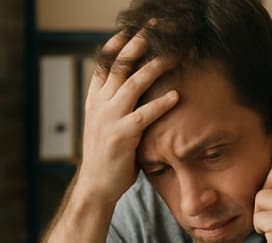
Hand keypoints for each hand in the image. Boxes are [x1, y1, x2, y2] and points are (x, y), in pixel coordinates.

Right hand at [75, 29, 177, 206]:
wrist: (96, 186)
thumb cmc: (109, 156)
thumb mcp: (108, 124)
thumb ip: (119, 106)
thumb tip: (139, 92)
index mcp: (95, 99)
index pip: (104, 62)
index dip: (119, 43)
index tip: (134, 28)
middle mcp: (99, 104)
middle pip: (120, 64)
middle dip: (139, 42)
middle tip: (158, 28)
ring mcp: (109, 118)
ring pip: (133, 82)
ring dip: (156, 66)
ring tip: (176, 54)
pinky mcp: (121, 136)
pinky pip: (143, 115)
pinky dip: (161, 104)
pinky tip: (176, 95)